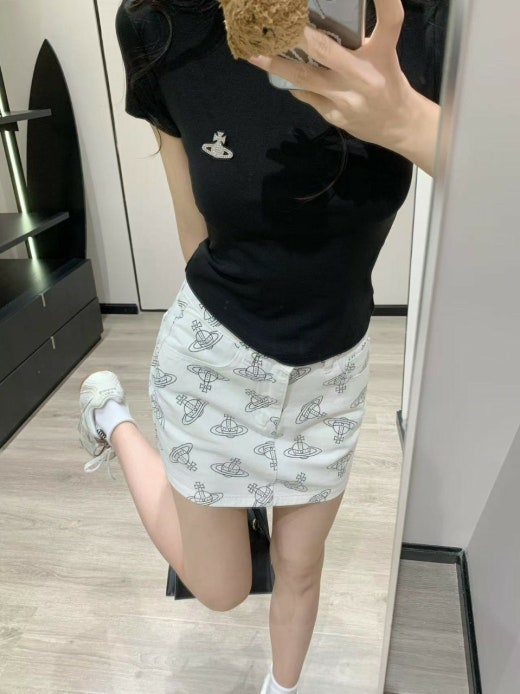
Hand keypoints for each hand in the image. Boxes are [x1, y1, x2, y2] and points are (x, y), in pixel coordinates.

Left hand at [248, 0, 439, 173]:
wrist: (397, 125)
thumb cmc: (387, 81)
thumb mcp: (382, 55)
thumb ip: (355, 41)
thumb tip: (314, 22)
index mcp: (383, 53)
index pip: (390, 20)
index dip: (384, 0)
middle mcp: (365, 76)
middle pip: (325, 49)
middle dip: (295, 34)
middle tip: (274, 21)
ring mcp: (346, 99)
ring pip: (303, 77)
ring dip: (275, 65)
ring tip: (253, 52)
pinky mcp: (334, 115)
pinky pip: (306, 94)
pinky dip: (292, 82)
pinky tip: (278, 72)